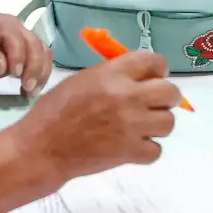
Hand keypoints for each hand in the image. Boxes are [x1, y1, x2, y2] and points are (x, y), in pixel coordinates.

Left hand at [0, 12, 53, 95]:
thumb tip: (3, 66)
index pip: (14, 37)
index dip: (18, 55)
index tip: (15, 75)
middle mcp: (15, 26)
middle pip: (34, 43)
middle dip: (34, 67)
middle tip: (27, 88)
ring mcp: (24, 36)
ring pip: (43, 51)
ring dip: (41, 72)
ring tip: (31, 92)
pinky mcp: (28, 49)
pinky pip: (43, 59)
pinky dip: (41, 75)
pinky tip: (32, 89)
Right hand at [16, 51, 183, 182]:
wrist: (42, 148)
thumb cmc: (55, 111)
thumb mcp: (82, 80)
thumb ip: (112, 75)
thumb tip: (138, 77)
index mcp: (113, 74)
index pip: (154, 61)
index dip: (158, 69)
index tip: (154, 77)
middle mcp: (127, 96)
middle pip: (171, 92)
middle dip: (165, 97)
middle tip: (152, 103)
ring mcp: (132, 125)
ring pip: (169, 122)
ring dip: (158, 124)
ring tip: (141, 127)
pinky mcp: (130, 152)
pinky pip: (157, 150)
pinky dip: (147, 150)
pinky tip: (133, 146)